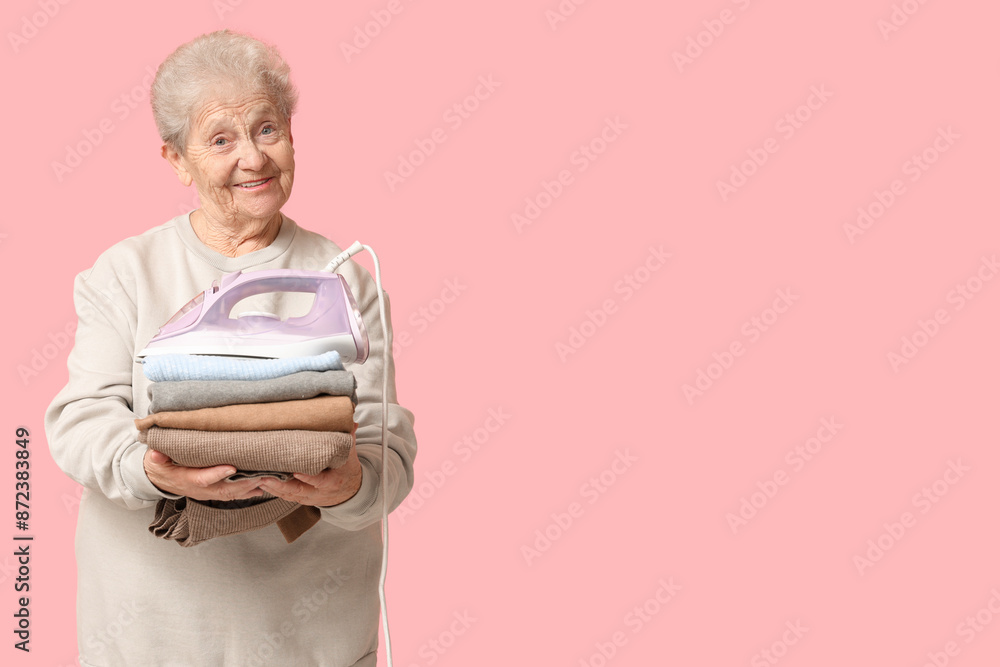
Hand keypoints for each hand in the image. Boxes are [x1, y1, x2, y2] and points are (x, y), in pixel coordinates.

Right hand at [143, 449, 265, 500]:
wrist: (159, 479)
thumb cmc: (161, 465)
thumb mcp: (155, 459)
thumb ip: (157, 456)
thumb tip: (155, 455)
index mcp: (185, 479)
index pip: (202, 479)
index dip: (216, 474)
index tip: (232, 468)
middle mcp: (199, 490)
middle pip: (223, 489)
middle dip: (243, 484)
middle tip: (260, 475)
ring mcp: (207, 493)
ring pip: (231, 494)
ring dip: (249, 488)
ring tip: (266, 480)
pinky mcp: (213, 493)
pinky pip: (232, 495)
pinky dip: (247, 492)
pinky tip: (261, 487)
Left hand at [257, 431, 362, 507]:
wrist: (349, 491)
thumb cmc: (346, 469)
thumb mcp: (350, 455)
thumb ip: (347, 438)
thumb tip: (350, 420)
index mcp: (332, 481)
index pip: (320, 481)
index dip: (308, 478)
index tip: (296, 472)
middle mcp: (319, 492)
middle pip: (299, 491)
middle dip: (281, 485)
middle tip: (266, 477)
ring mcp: (309, 497)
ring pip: (289, 495)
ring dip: (274, 488)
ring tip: (259, 479)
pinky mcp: (301, 499)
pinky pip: (286, 497)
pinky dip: (274, 491)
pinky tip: (262, 484)